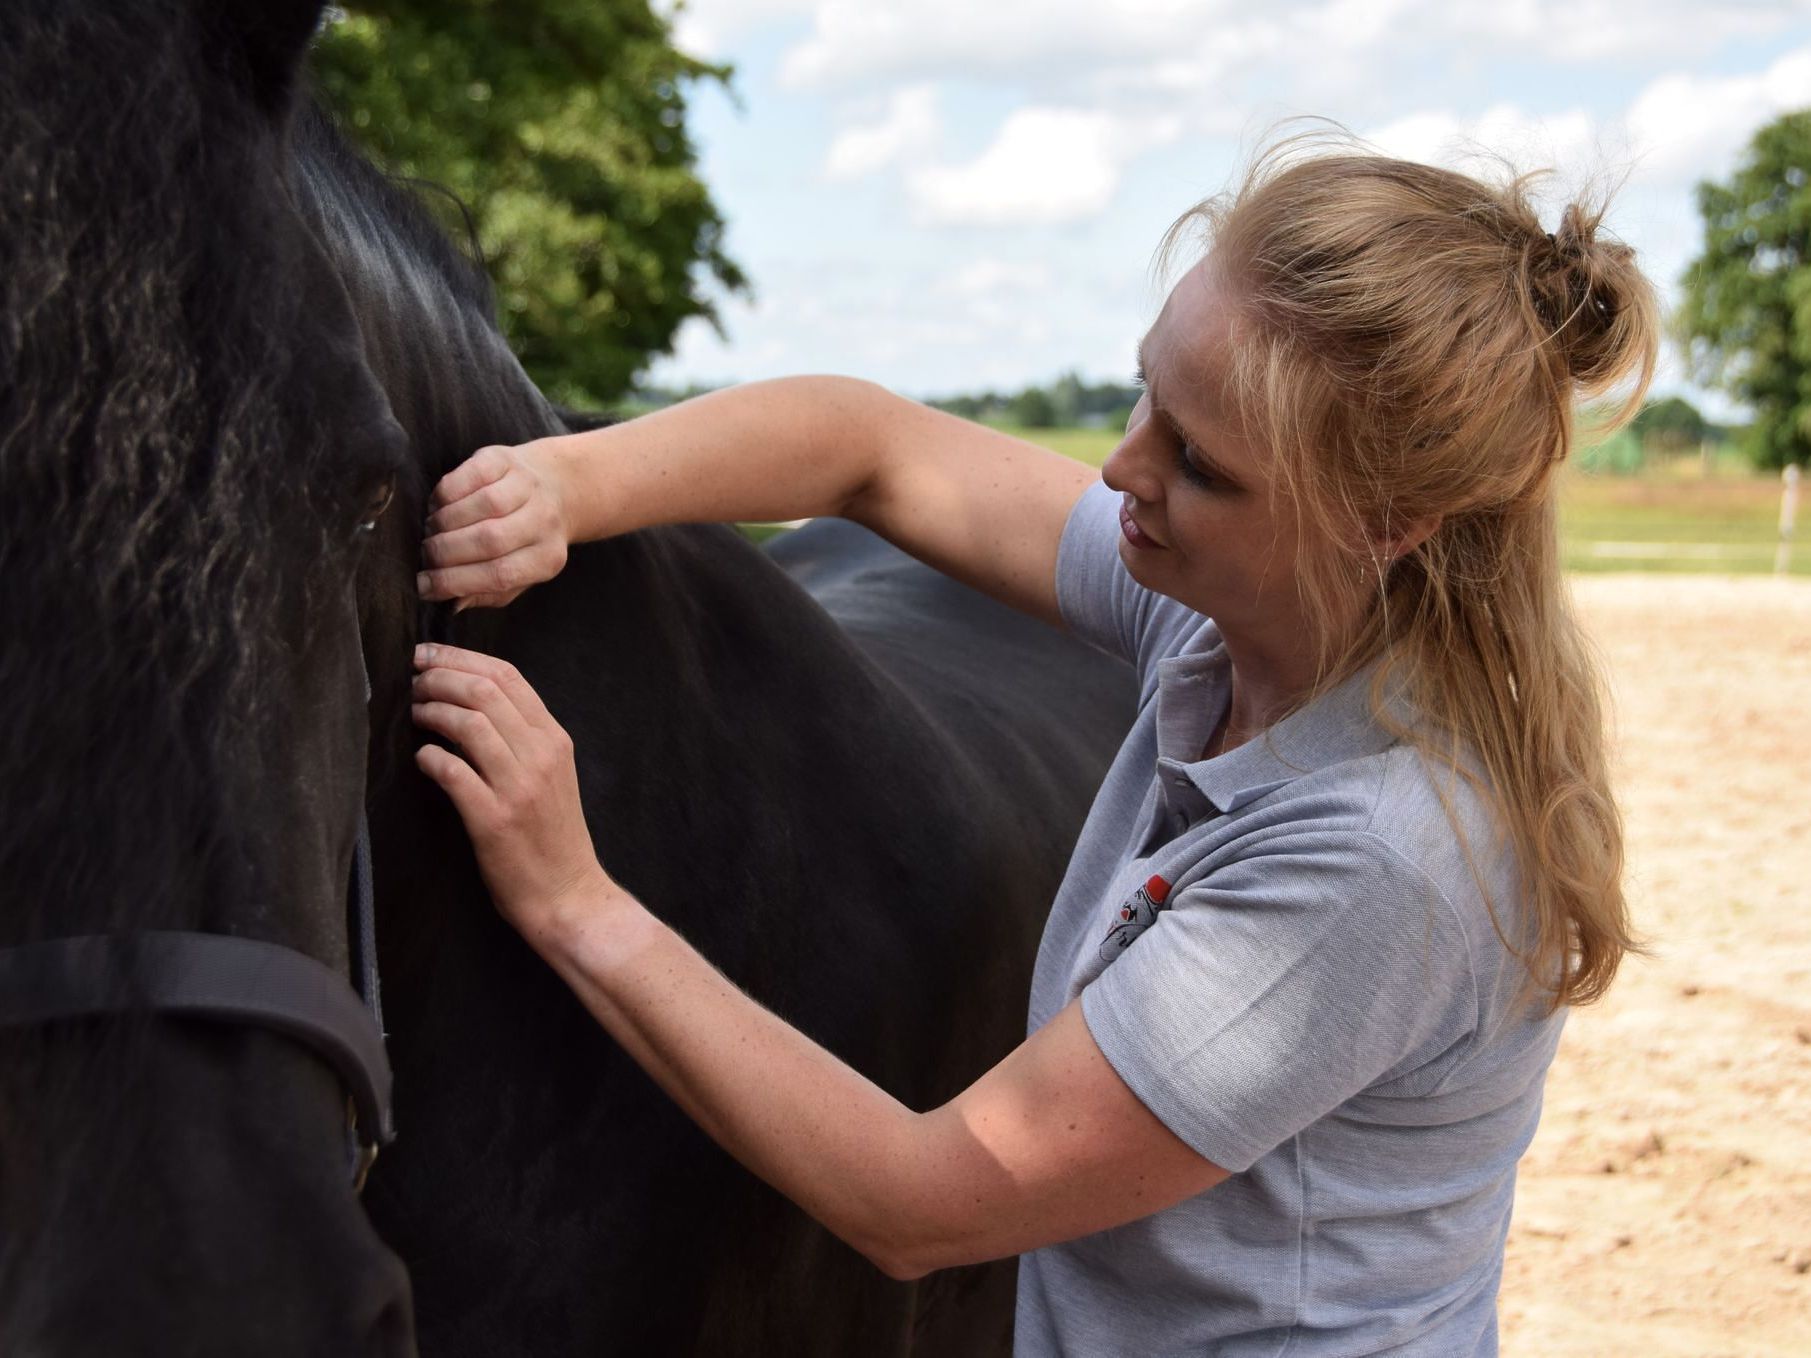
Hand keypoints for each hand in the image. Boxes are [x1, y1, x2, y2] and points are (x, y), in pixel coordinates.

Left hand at [410, 644, 609, 943]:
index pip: (508, 676)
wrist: (569, 894)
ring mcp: (519, 787)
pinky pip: (453, 772)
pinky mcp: (494, 819)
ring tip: (414, 713)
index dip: (462, 658)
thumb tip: (473, 701)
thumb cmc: (553, 836)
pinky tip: (422, 759)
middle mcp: (541, 756)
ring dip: (432, 710)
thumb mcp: (553, 774)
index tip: (431, 656)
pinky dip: (430, 757)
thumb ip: (523, 738)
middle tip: (414, 680)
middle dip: (440, 676)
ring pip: (469, 723)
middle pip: (485, 691)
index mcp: (555, 740)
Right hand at [419, 443, 569, 609]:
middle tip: (423, 556)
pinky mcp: (507, 460)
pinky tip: (438, 506)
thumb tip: (452, 603)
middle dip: (445, 552)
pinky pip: (470, 476)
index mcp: (547, 558)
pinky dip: (446, 493)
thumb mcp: (520, 574)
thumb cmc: (528, 540)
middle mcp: (543, 521)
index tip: (423, 586)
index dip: (454, 582)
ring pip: (481, 507)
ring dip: (444, 523)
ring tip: (430, 531)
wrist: (557, 487)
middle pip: (489, 541)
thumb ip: (490, 593)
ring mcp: (527, 487)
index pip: (499, 575)